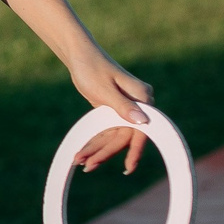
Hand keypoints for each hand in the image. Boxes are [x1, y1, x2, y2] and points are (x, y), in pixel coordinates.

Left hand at [69, 57, 151, 173]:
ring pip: (114, 136)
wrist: (80, 55)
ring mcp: (127, 107)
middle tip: (87, 166)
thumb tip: (143, 122)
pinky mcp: (115, 109)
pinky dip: (96, 140)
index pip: (141, 129)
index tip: (129, 167)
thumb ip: (123, 107)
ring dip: (98, 149)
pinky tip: (84, 152)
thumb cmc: (92, 68)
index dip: (135, 150)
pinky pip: (107, 130)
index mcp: (142, 97)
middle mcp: (138, 104)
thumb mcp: (105, 90)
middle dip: (105, 152)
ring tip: (80, 162)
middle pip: (124, 136)